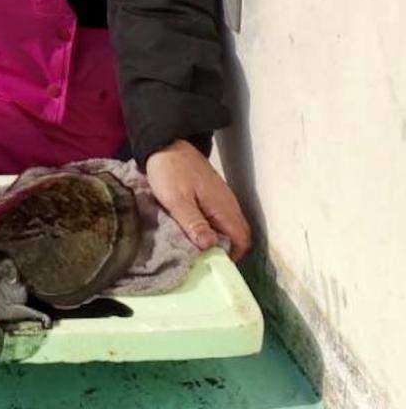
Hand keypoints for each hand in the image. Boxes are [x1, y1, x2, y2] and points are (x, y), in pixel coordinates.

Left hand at [145, 139, 251, 260]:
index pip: (242, 239)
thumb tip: (211, 248)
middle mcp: (228, 203)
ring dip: (216, 239)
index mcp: (223, 207)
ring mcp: (221, 198)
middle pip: (237, 234)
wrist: (165, 143)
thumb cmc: (170, 171)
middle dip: (225, 250)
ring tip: (197, 249)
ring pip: (227, 226)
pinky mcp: (211, 193)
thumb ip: (194, 223)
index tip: (215, 265)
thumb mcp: (177, 200)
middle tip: (204, 261)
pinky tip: (194, 231)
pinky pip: (218, 216)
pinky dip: (211, 227)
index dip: (233, 256)